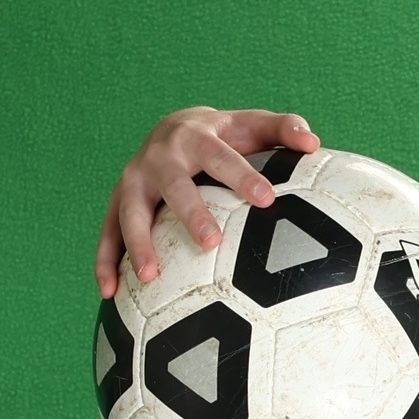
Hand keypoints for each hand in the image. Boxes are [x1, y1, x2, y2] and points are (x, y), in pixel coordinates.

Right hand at [101, 106, 322, 296]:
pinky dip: (104, 262)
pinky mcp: (117, 203)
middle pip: (173, 186)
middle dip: (190, 213)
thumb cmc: (226, 135)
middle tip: (211, 243)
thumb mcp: (253, 124)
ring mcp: (134, 180)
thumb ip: (286, 129)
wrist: (172, 127)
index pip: (220, 156)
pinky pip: (107, 234)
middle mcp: (160, 157)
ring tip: (150, 276)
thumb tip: (313, 144)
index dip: (241, 175)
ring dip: (138, 243)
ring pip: (130, 212)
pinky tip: (109, 293)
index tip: (266, 199)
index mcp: (196, 137)